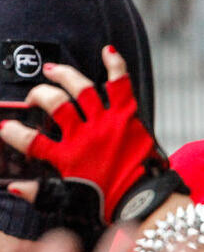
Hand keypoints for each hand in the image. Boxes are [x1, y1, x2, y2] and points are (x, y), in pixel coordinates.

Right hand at [0, 47, 184, 223]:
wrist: (142, 198)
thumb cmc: (106, 200)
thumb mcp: (68, 199)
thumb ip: (38, 192)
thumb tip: (13, 187)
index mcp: (67, 157)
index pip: (31, 141)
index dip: (14, 133)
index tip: (5, 126)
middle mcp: (85, 135)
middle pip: (55, 104)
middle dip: (39, 96)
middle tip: (34, 98)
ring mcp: (107, 122)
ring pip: (81, 88)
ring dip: (64, 75)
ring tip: (52, 70)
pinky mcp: (127, 114)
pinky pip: (120, 84)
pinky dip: (115, 65)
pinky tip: (107, 51)